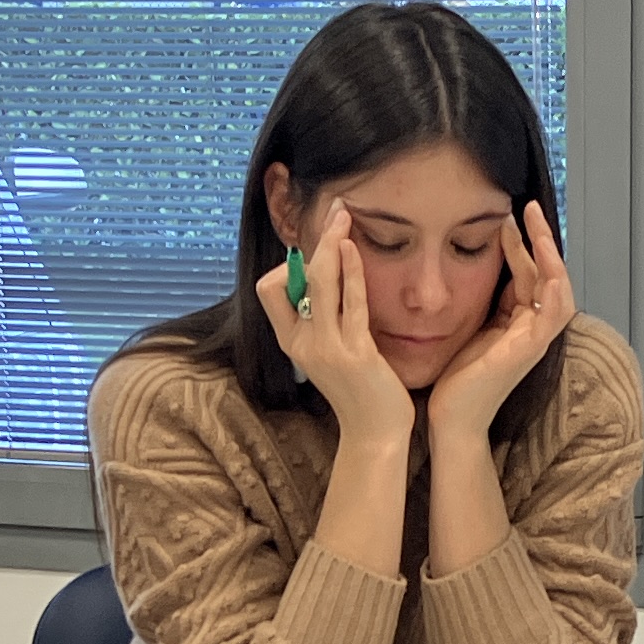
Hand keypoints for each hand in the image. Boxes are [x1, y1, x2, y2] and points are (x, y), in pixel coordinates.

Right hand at [255, 204, 418, 451]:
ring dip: (331, 243)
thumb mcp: (331, 355)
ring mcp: (326, 347)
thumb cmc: (360, 393)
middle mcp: (302, 342)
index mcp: (292, 342)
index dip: (288, 266)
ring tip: (344, 216)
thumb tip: (326, 287)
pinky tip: (353, 247)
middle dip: (316, 239)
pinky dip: (349, 269)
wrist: (375, 434)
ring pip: (318, 282)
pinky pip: (348, 300)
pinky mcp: (354, 352)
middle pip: (292, 277)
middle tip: (336, 209)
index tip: (315, 254)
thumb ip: (323, 323)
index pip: (269, 290)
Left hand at [424, 201, 576, 441]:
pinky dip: (555, 287)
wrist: (451, 418)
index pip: (528, 273)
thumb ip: (478, 302)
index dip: (521, 243)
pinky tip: (546, 262)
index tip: (507, 216)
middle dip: (539, 238)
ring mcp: (535, 339)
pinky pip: (554, 313)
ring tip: (536, 223)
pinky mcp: (531, 349)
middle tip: (527, 206)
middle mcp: (532, 328)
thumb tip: (464, 266)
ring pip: (558, 286)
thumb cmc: (455, 379)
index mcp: (517, 322)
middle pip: (547, 273)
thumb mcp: (467, 328)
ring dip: (550, 253)